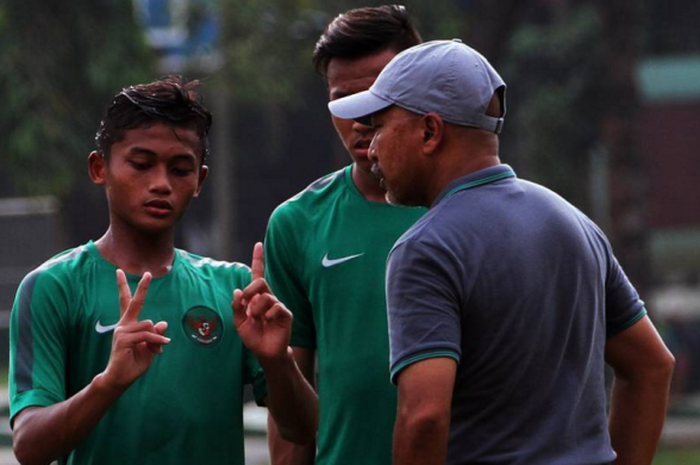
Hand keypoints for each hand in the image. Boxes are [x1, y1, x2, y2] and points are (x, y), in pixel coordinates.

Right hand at [102, 270, 169, 390]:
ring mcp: (122, 331)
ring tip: (156, 349)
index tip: (120, 271)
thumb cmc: (134, 363)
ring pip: (149, 325)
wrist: (120, 378)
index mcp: (128, 324)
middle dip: (142, 287)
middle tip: (148, 273)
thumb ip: (156, 334)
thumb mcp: (151, 347)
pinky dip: (156, 341)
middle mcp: (123, 324)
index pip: (126, 302)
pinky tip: (159, 349)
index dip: (124, 286)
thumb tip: (163, 323)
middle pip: (133, 302)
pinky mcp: (123, 339)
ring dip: (157, 338)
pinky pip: (147, 335)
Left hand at [232, 242, 292, 362]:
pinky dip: (268, 315)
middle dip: (250, 290)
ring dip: (256, 310)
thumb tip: (238, 291)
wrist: (265, 352)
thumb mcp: (239, 322)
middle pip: (260, 282)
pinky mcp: (286, 314)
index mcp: (256, 297)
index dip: (258, 259)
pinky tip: (268, 322)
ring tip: (258, 320)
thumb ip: (236, 307)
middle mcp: (268, 298)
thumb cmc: (253, 336)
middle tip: (247, 304)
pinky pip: (276, 307)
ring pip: (266, 297)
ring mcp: (278, 305)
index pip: (258, 275)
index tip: (258, 245)